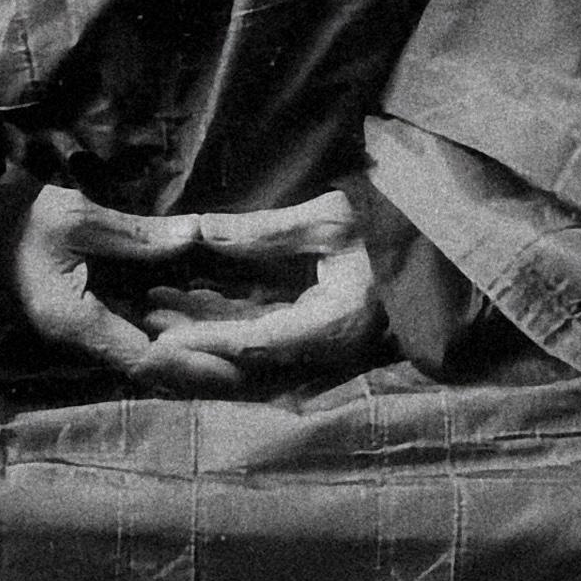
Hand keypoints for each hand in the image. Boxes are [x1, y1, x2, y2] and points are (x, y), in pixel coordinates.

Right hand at [9, 183, 250, 392]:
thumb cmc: (15, 218)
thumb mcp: (76, 217)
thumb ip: (137, 233)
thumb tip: (195, 235)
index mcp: (75, 319)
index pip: (144, 358)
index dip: (192, 366)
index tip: (235, 370)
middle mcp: (80, 336)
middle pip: (150, 367)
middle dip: (199, 372)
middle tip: (251, 374)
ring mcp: (81, 329)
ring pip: (144, 353)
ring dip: (186, 358)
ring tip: (239, 360)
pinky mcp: (84, 316)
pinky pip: (132, 333)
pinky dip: (168, 334)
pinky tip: (201, 328)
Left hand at [141, 188, 384, 378]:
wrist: (437, 253)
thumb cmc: (389, 228)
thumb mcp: (330, 220)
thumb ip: (265, 231)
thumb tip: (202, 230)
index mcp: (331, 326)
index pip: (256, 343)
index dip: (206, 341)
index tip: (161, 336)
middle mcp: (324, 349)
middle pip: (244, 361)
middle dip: (192, 342)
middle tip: (143, 324)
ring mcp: (320, 348)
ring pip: (247, 349)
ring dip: (202, 329)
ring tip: (155, 305)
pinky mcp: (315, 336)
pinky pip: (261, 337)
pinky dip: (224, 322)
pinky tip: (190, 301)